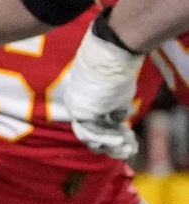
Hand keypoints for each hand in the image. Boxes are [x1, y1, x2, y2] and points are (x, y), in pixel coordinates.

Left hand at [64, 15, 144, 160]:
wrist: (112, 52)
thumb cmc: (117, 66)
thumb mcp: (117, 91)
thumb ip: (115, 107)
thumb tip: (119, 120)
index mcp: (81, 98)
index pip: (90, 122)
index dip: (106, 134)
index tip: (123, 139)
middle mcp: (76, 104)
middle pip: (87, 133)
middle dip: (107, 145)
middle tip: (125, 151)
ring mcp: (78, 108)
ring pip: (89, 136)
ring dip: (109, 144)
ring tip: (126, 148)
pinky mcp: (83, 110)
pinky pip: (93, 131)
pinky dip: (108, 138)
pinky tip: (122, 141)